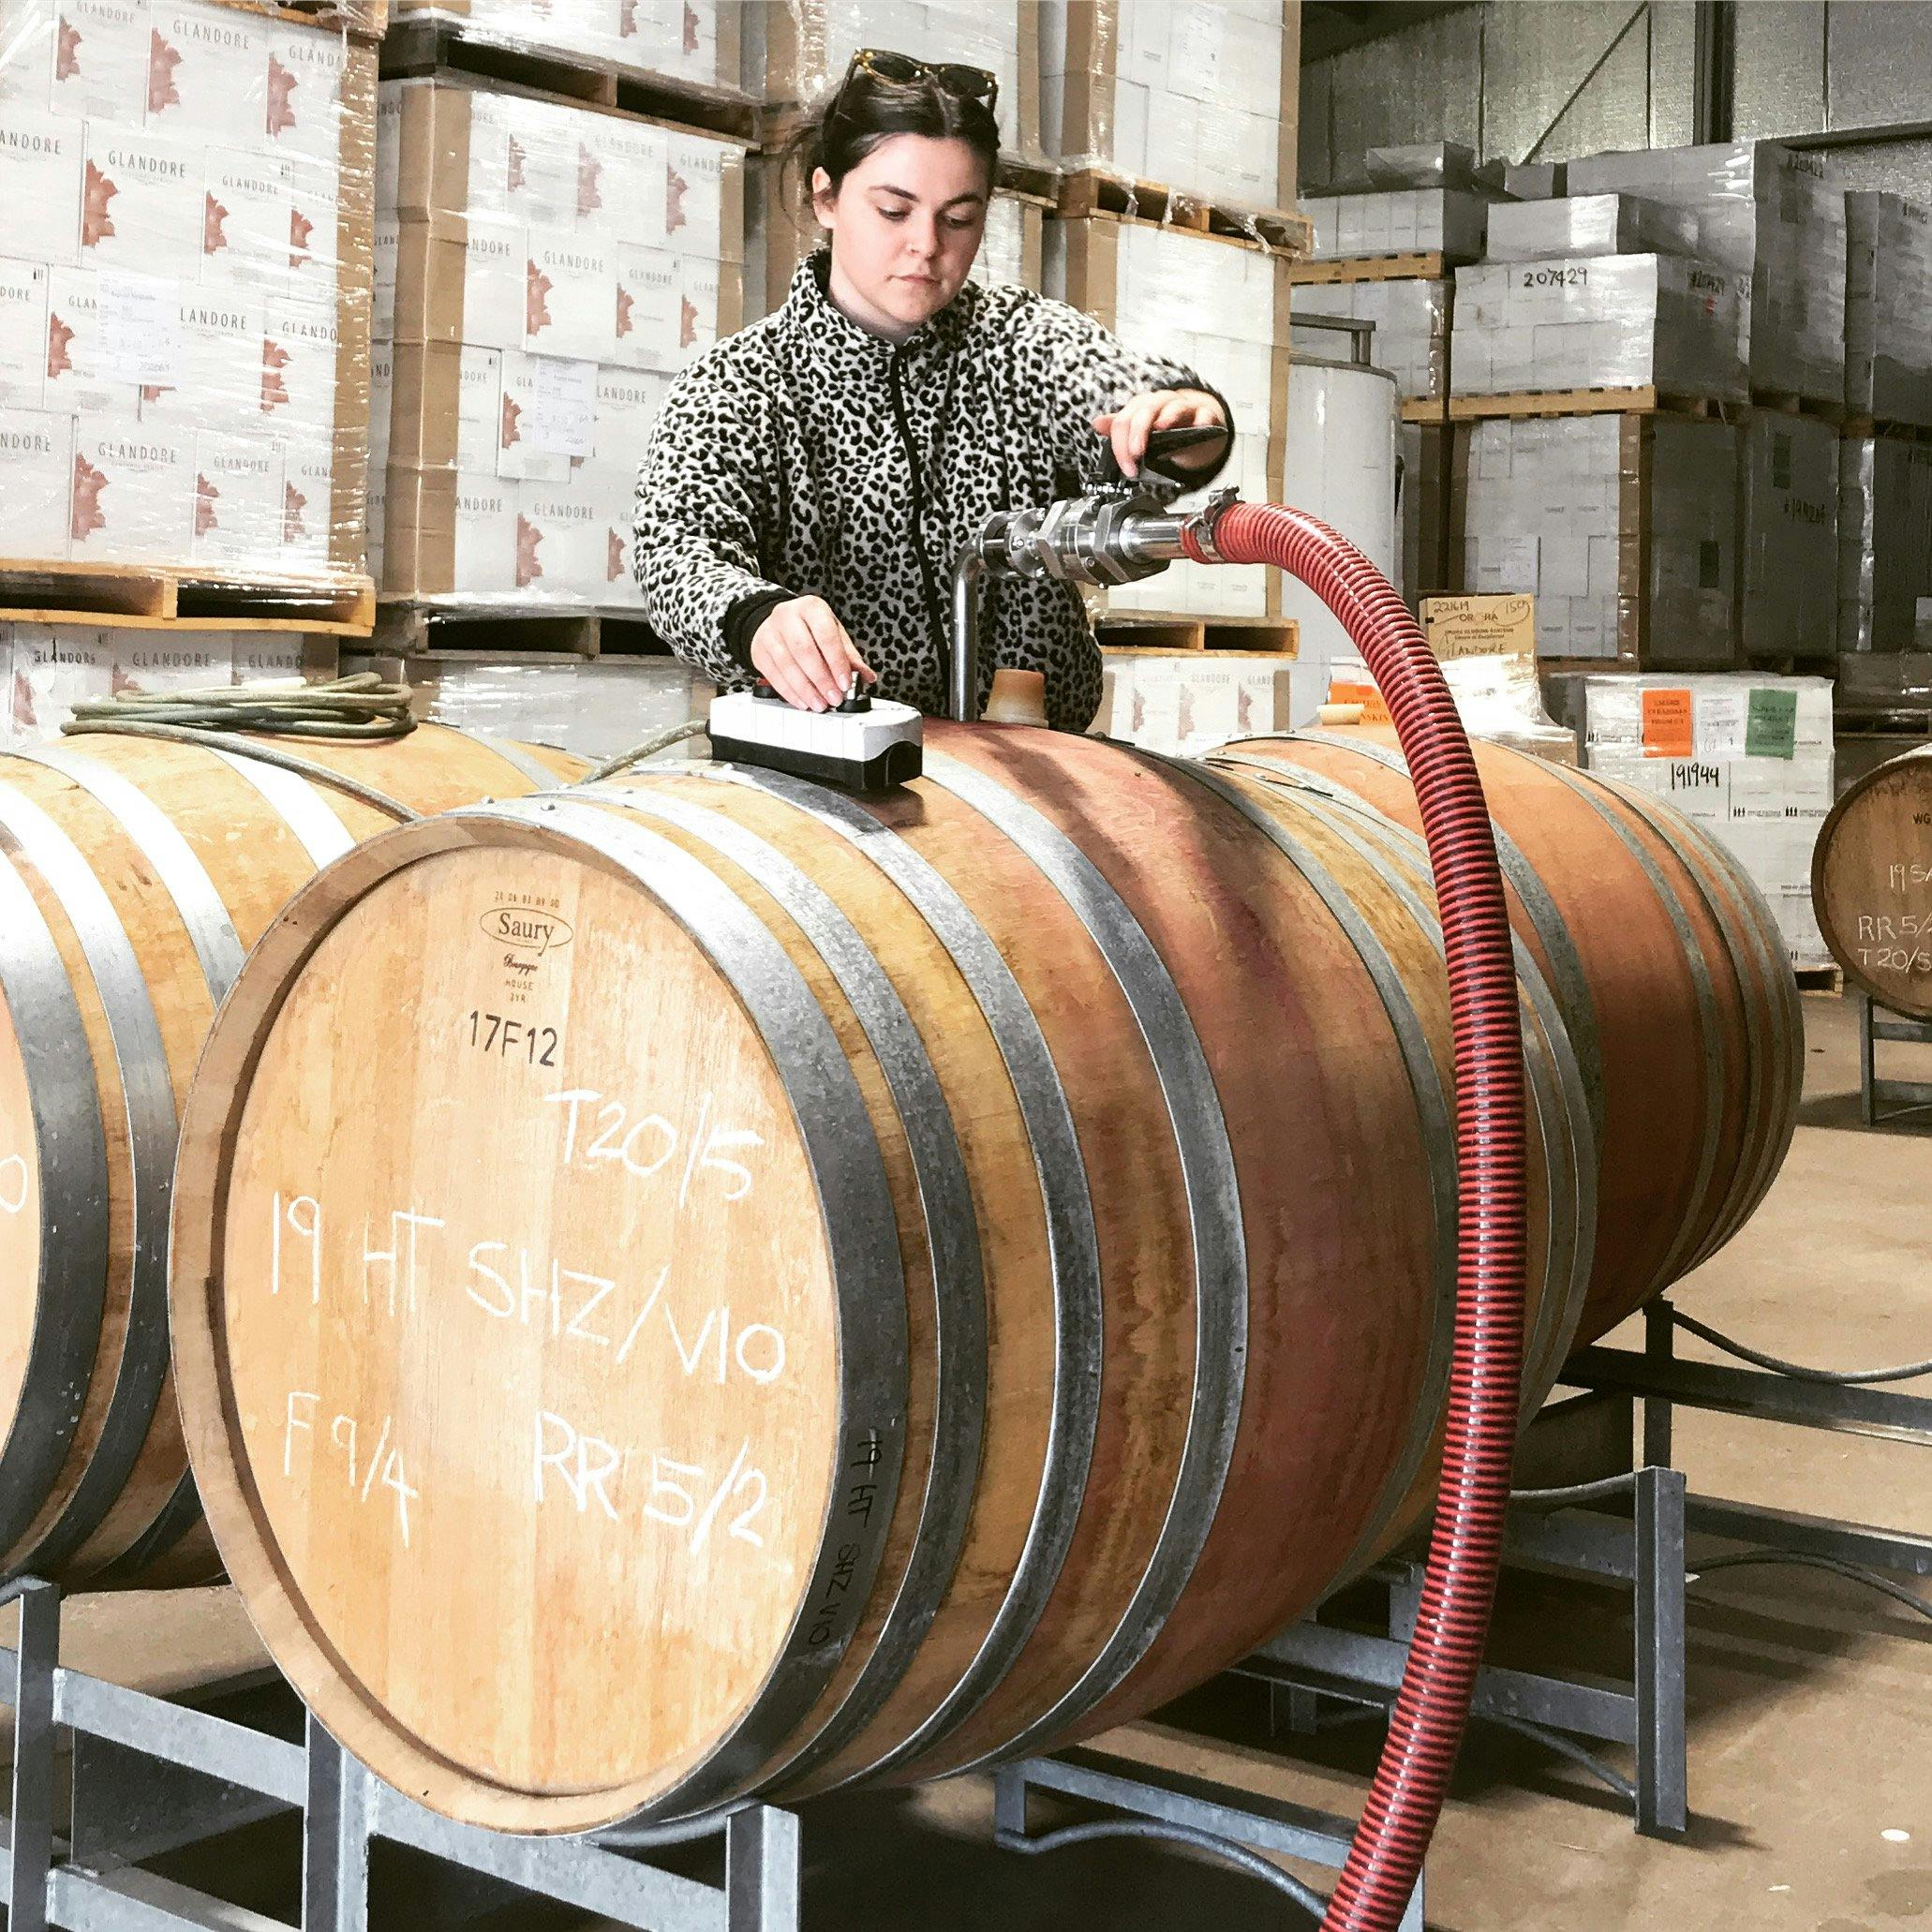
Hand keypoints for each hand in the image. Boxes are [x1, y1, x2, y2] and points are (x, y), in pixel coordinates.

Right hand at [749, 595, 875, 710]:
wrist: (778, 623)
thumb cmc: (809, 628)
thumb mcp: (833, 633)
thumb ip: (849, 655)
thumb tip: (866, 676)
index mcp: (812, 608)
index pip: (825, 634)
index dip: (836, 661)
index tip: (846, 683)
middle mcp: (788, 616)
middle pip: (804, 650)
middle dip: (821, 679)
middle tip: (834, 698)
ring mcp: (770, 633)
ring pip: (787, 664)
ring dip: (806, 689)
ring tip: (820, 704)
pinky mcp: (759, 651)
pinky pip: (774, 675)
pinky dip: (790, 693)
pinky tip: (803, 702)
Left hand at [1093, 389, 1227, 479]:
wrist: (1194, 426)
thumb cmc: (1165, 429)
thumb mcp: (1140, 429)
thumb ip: (1119, 428)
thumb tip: (1097, 423)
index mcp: (1141, 407)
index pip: (1124, 422)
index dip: (1121, 445)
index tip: (1127, 466)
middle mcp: (1160, 403)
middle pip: (1145, 412)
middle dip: (1138, 433)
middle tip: (1136, 454)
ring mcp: (1183, 407)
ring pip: (1174, 407)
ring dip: (1167, 417)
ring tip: (1162, 428)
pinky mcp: (1203, 414)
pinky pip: (1203, 414)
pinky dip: (1201, 420)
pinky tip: (1198, 427)